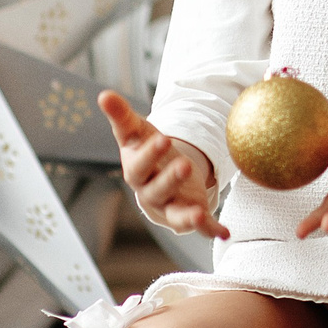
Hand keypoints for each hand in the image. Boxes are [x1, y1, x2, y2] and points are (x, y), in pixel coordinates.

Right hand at [99, 92, 226, 240]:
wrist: (157, 175)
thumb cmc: (145, 151)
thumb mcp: (135, 132)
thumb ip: (121, 115)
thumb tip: (104, 94)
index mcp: (137, 171)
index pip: (139, 165)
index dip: (150, 154)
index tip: (163, 139)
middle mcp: (150, 193)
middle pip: (157, 190)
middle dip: (170, 179)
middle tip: (185, 164)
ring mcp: (169, 207)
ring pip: (176, 214)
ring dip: (187, 216)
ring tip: (200, 213)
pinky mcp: (188, 215)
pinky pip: (199, 226)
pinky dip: (210, 229)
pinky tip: (224, 232)